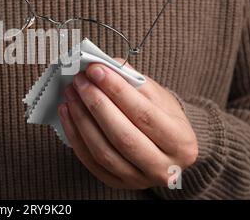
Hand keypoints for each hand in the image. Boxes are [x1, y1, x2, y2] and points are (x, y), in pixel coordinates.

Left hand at [58, 62, 197, 188]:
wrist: (164, 146)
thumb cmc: (161, 116)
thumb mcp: (157, 96)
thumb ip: (132, 80)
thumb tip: (103, 66)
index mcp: (181, 142)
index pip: (144, 114)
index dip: (117, 90)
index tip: (96, 70)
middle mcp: (163, 168)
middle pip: (123, 136)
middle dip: (96, 104)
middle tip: (80, 81)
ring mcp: (138, 180)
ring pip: (103, 151)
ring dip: (81, 118)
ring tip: (71, 94)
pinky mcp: (116, 183)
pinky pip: (89, 161)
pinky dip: (75, 135)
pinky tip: (68, 112)